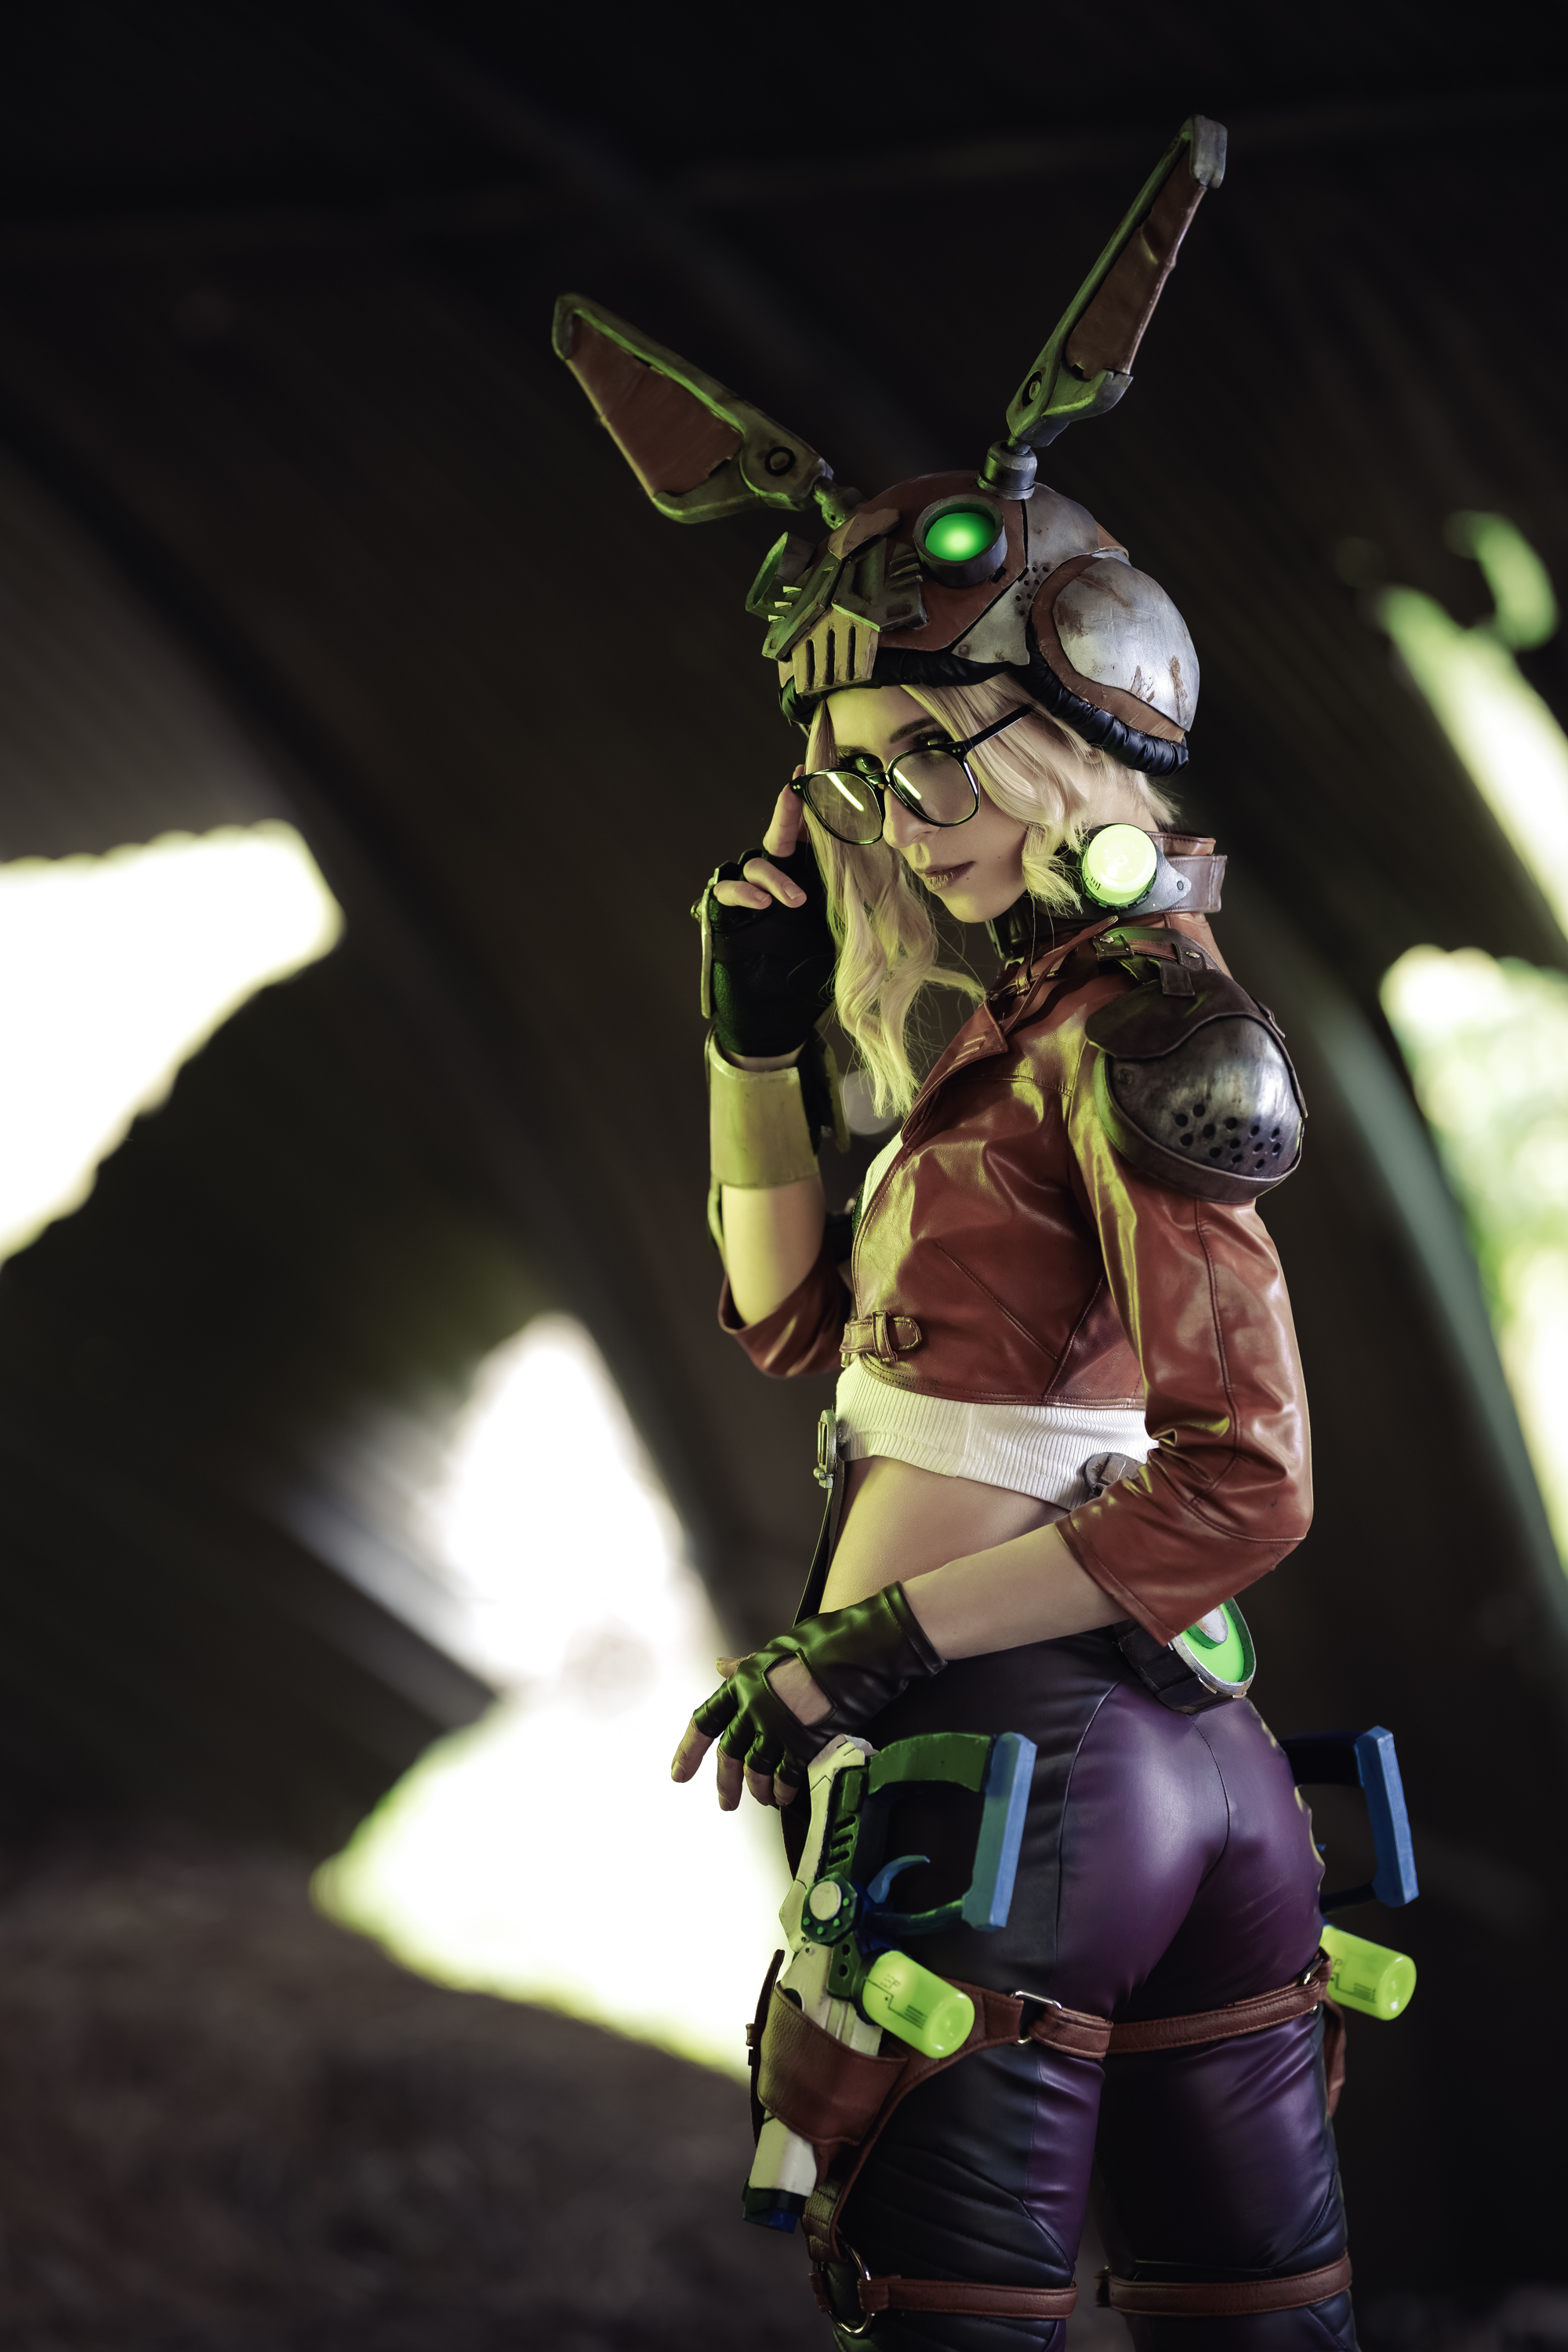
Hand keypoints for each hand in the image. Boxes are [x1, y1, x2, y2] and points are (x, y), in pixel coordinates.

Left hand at [669, 1585, 945, 1810]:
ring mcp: (780, 1727)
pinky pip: (788, 1776)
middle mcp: (755, 1707)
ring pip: (757, 1770)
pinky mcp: (807, 1742)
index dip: (689, 1750)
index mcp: (744, 1682)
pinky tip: (787, 1798)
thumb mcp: (778, 1648)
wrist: (865, 1647)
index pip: (706, 1721)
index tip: (678, 1774)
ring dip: (759, 1789)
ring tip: (764, 1799)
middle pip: (730, 1754)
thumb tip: (721, 1667)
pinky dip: (785, 1790)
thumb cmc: (826, 1640)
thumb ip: (748, 1666)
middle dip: (725, 1783)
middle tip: (725, 1804)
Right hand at [705, 780, 836, 1059]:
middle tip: (794, 792)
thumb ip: (861, 904)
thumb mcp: (845, 936)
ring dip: (774, 875)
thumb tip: (895, 874)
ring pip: (756, 861)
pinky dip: (743, 892)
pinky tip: (760, 903)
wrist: (776, 1020)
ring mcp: (751, 894)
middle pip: (782, 834)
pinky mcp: (726, 914)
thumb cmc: (811, 977)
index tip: (821, 774)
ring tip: (794, 900)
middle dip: (789, 811)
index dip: (817, 804)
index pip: (814, 836)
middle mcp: (779, 878)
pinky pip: (727, 889)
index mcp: (809, 879)